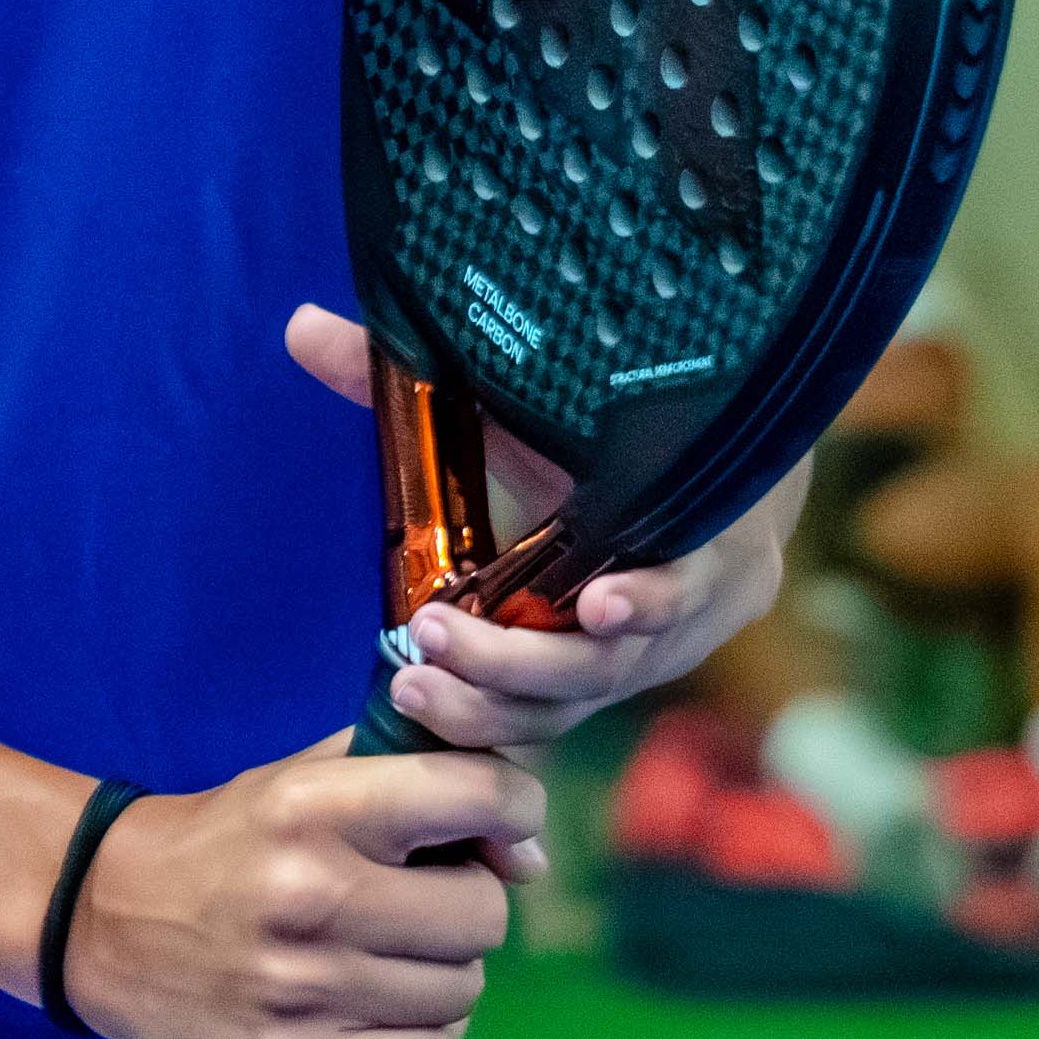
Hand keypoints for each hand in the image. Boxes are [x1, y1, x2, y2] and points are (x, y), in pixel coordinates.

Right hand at [55, 735, 539, 1038]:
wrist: (106, 919)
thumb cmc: (236, 837)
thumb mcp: (310, 772)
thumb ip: (424, 773)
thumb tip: (529, 850)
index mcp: (319, 807)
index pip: (479, 796)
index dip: (513, 809)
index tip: (500, 825)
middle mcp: (313, 894)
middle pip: (485, 912)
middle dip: (470, 900)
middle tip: (425, 897)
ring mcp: (303, 986)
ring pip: (463, 987)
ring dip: (445, 969)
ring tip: (394, 949)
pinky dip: (422, 1028)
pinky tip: (382, 999)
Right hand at [283, 308, 806, 755]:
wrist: (737, 445)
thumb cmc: (604, 457)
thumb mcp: (495, 433)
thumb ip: (399, 393)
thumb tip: (301, 327)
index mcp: (541, 640)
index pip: (490, 705)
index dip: (449, 711)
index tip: (399, 683)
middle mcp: (601, 654)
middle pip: (533, 706)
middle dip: (471, 688)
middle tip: (418, 655)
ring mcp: (660, 631)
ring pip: (590, 674)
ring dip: (529, 659)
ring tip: (468, 632)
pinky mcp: (716, 587)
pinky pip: (673, 610)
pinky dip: (638, 607)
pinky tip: (601, 597)